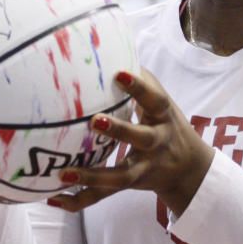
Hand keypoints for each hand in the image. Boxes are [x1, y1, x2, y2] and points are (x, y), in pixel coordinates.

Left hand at [47, 69, 214, 216]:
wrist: (189, 169)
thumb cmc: (165, 122)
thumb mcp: (161, 101)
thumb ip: (141, 79)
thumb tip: (111, 44)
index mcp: (163, 115)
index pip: (154, 99)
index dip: (139, 86)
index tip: (119, 73)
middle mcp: (156, 142)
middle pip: (141, 138)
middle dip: (120, 131)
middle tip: (94, 120)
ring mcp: (144, 168)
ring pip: (120, 176)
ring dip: (92, 175)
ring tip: (63, 173)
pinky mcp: (129, 185)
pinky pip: (103, 197)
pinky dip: (78, 199)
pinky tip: (53, 198)